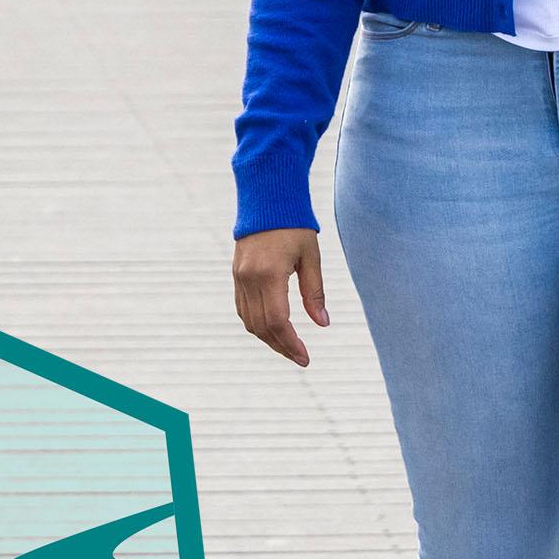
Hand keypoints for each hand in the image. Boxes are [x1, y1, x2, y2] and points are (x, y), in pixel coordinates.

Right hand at [235, 230, 328, 365]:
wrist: (266, 200)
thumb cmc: (294, 225)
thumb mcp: (311, 257)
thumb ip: (314, 292)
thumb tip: (322, 324)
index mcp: (270, 274)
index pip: (278, 321)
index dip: (291, 343)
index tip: (305, 358)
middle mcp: (249, 279)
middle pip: (262, 327)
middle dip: (281, 346)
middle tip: (300, 358)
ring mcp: (239, 278)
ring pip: (249, 321)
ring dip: (268, 339)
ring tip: (289, 347)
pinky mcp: (236, 275)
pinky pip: (243, 309)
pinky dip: (257, 324)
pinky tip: (273, 330)